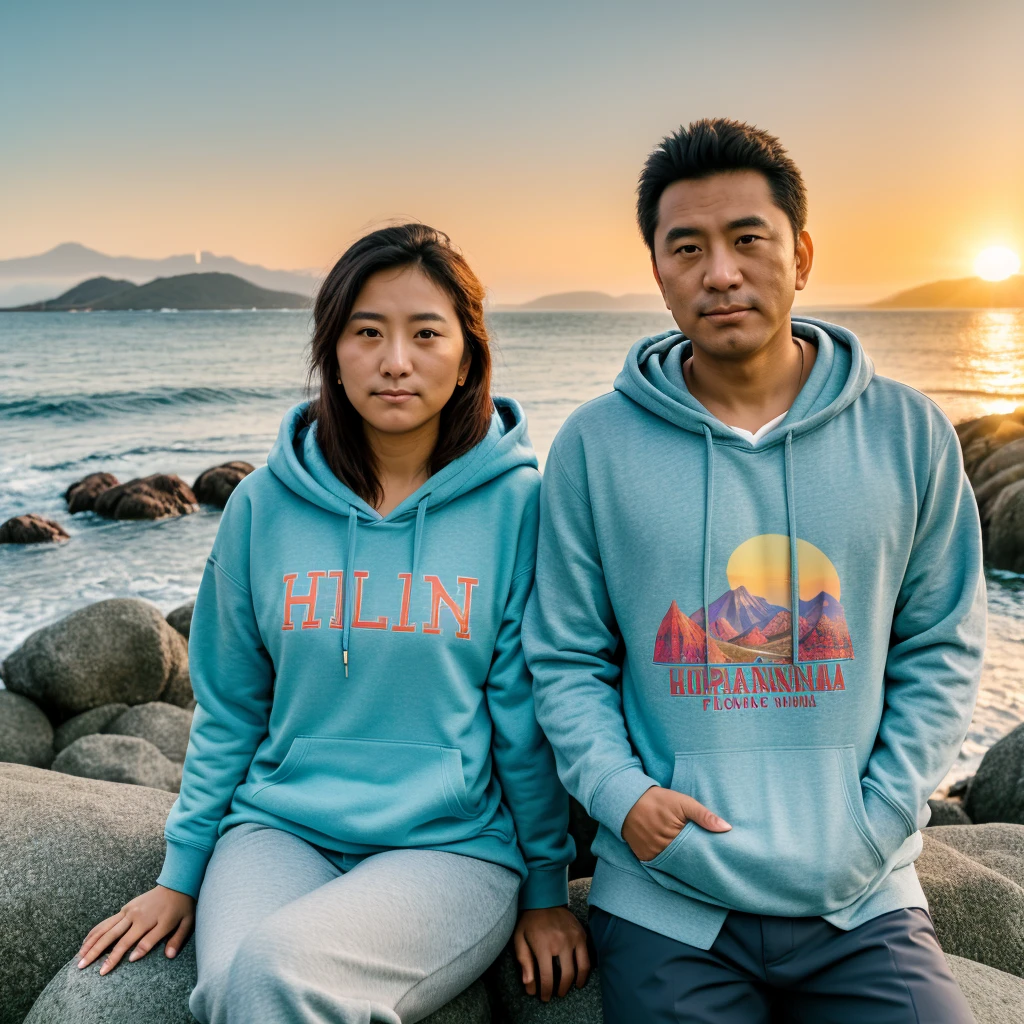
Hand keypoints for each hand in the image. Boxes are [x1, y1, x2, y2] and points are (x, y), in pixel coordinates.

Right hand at [77, 885, 195, 975]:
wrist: (177, 883)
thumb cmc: (182, 906)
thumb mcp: (186, 923)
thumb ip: (176, 939)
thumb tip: (168, 956)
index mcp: (152, 921)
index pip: (135, 943)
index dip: (121, 956)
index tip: (107, 969)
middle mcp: (137, 916)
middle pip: (114, 937)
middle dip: (98, 953)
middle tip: (83, 967)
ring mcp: (129, 911)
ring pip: (106, 929)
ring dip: (91, 944)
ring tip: (79, 959)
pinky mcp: (126, 908)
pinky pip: (107, 922)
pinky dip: (95, 932)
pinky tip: (85, 942)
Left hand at [513, 906, 589, 1000]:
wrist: (545, 899)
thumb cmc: (529, 921)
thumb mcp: (519, 939)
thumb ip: (524, 962)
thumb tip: (529, 985)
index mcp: (544, 945)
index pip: (547, 977)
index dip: (546, 991)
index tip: (544, 997)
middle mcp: (561, 942)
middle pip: (567, 976)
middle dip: (562, 990)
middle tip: (557, 994)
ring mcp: (574, 937)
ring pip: (582, 968)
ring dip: (577, 982)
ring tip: (572, 987)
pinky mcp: (582, 934)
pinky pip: (587, 956)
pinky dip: (585, 969)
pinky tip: (579, 975)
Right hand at [622, 786, 730, 861]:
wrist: (628, 799)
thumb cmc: (659, 800)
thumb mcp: (683, 802)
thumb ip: (704, 815)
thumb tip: (727, 828)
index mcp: (674, 836)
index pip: (696, 853)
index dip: (704, 854)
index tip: (714, 855)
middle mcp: (661, 849)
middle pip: (684, 862)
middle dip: (694, 861)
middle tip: (706, 860)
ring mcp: (651, 855)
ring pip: (672, 866)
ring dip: (681, 863)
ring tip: (691, 860)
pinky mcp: (643, 857)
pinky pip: (658, 865)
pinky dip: (666, 863)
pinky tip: (674, 858)